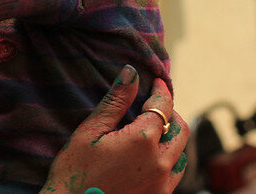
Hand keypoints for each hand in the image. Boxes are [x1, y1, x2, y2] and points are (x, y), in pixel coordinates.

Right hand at [41, 65, 188, 193]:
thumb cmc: (74, 171)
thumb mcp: (90, 131)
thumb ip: (115, 101)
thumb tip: (131, 73)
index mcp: (142, 141)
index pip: (162, 107)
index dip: (161, 90)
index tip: (157, 80)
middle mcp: (160, 163)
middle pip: (180, 129)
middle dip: (170, 112)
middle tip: (153, 104)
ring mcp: (162, 184)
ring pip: (181, 153)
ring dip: (171, 137)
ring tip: (150, 130)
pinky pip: (174, 173)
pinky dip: (168, 158)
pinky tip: (147, 155)